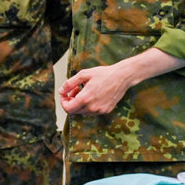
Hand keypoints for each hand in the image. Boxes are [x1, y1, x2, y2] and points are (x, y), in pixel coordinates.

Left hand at [60, 48, 184, 114]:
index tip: (64, 94)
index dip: (63, 102)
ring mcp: (100, 110)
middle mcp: (93, 107)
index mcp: (86, 98)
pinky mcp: (106, 110)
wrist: (122, 77)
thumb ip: (70, 83)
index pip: (68, 109)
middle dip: (70, 101)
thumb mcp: (83, 74)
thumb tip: (61, 91)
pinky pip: (92, 111)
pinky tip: (92, 94)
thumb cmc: (103, 73)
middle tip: (74, 90)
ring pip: (83, 112)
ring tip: (83, 90)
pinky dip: (88, 104)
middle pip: (74, 111)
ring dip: (79, 103)